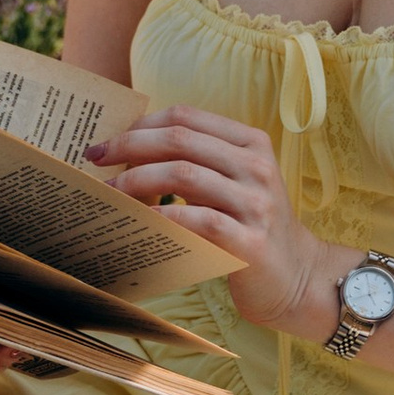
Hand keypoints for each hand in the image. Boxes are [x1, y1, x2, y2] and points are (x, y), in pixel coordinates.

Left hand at [89, 105, 342, 338]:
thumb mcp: (233, 183)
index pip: (186, 116)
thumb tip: (128, 150)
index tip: (109, 143)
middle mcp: (256, 167)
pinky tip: (139, 219)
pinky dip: (162, 216)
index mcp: (250, 143)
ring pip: (184, 175)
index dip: (141, 124)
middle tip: (96, 160)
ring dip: (136, 180)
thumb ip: (196, 161)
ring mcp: (256, 203)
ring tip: (110, 193)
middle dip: (129, 147)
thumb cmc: (250, 227)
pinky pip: (198, 221)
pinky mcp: (252, 242)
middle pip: (180, 140)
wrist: (297, 277)